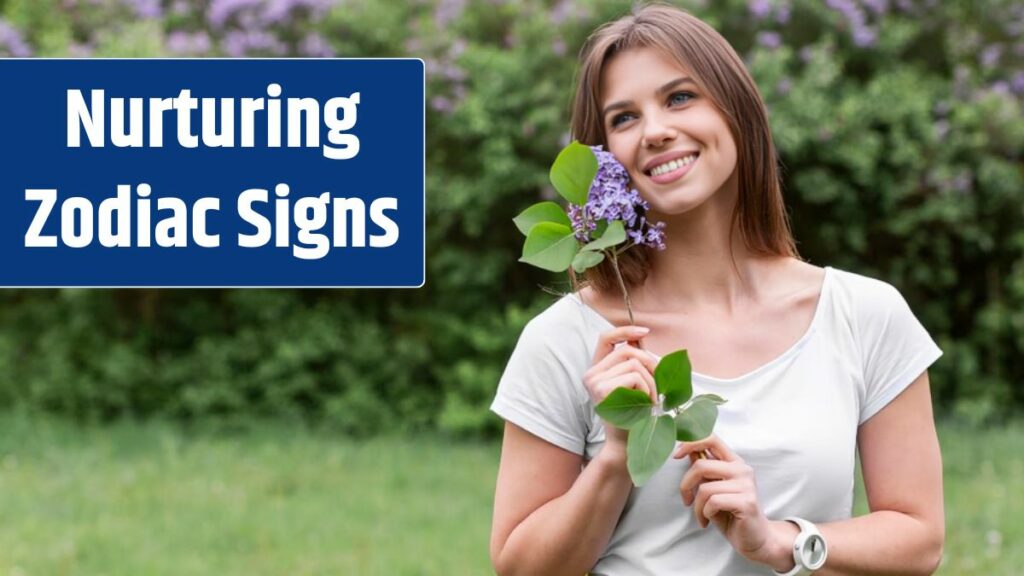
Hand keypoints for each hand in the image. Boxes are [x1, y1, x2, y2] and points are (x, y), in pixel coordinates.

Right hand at [582, 325, 658, 450]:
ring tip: (651, 401)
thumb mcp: (633, 387)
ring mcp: (595, 381)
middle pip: (629, 351)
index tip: (645, 331)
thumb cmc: (634, 418)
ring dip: (652, 382)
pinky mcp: (602, 389)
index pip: (606, 338)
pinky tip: (645, 406)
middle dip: (651, 366)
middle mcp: (591, 374)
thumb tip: (640, 336)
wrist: (626, 447)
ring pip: (635, 364)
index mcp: (597, 371)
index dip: (625, 330)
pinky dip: (648, 390)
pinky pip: (636, 377)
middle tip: (658, 388)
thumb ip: (634, 363)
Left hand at [675, 436, 788, 566]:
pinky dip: (705, 513)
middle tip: (686, 500)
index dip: (690, 443)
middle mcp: (742, 469)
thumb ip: (704, 470)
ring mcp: (746, 484)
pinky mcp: (746, 501)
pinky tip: (709, 521)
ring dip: (697, 506)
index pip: (711, 439)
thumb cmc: (730, 513)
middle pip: (701, 465)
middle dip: (685, 485)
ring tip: (702, 516)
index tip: (676, 455)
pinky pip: (713, 502)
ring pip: (705, 488)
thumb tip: (688, 451)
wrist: (754, 538)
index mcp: (734, 462)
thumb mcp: (713, 488)